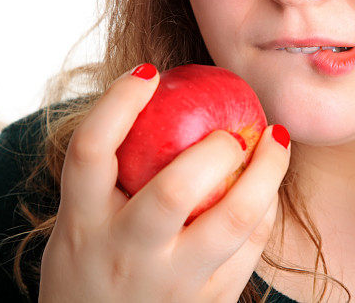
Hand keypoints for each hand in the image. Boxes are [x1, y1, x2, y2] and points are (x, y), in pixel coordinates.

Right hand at [38, 63, 290, 302]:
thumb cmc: (89, 266)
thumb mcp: (78, 223)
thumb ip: (106, 174)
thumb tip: (150, 94)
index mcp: (81, 224)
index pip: (91, 151)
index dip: (118, 104)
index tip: (149, 72)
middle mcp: (123, 254)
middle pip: (173, 191)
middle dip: (212, 149)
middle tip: (230, 130)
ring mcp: (169, 284)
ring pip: (231, 221)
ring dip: (266, 172)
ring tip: (276, 140)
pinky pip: (250, 249)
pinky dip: (265, 209)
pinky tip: (268, 188)